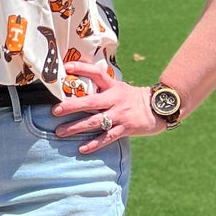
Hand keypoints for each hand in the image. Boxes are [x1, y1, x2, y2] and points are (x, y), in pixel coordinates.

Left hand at [51, 60, 168, 153]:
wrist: (159, 108)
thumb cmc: (132, 98)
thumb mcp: (118, 87)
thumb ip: (101, 86)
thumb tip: (79, 78)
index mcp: (112, 86)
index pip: (97, 73)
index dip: (82, 68)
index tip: (67, 67)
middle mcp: (115, 99)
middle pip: (90, 102)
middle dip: (71, 106)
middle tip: (55, 110)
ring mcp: (120, 115)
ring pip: (95, 122)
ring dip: (76, 127)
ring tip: (60, 132)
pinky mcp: (126, 128)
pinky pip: (107, 137)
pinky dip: (94, 144)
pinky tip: (81, 148)